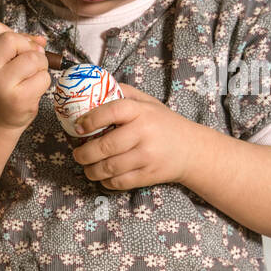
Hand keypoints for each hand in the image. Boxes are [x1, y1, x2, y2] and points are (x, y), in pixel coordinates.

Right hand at [0, 20, 51, 131]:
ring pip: (35, 58)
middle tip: (27, 63)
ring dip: (40, 66)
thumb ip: (15, 48)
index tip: (15, 50)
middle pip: (14, 39)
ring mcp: (2, 84)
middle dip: (28, 48)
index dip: (12, 34)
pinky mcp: (20, 98)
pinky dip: (43, 82)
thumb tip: (40, 40)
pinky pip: (43, 78)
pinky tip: (32, 91)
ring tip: (30, 78)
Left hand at [71, 82, 198, 188]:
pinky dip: (106, 181)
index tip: (78, 127)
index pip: (113, 111)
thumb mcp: (148, 102)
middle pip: (105, 146)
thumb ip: (124, 94)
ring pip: (109, 167)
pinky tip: (104, 177)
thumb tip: (95, 88)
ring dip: (91, 170)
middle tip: (77, 154)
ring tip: (87, 167)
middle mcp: (144, 133)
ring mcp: (147, 156)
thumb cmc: (164, 124)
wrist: (192, 150)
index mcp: (142, 112)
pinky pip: (119, 182)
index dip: (91, 120)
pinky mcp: (148, 175)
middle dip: (84, 154)